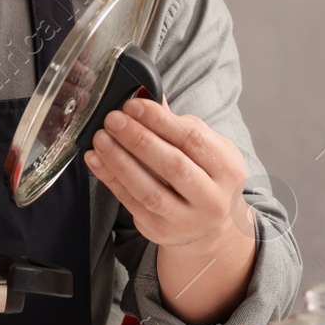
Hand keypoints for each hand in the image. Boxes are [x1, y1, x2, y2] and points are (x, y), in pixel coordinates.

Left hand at [83, 97, 248, 247]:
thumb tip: (145, 95)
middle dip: (139, 139)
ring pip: (149, 189)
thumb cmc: (205, 178)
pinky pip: (130, 202)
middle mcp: (212, 198)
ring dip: (120, 160)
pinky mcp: (159, 230)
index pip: (193, 139)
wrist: (210, 228)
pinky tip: (96, 159)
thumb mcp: (206, 149)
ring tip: (101, 138)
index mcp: (228, 169)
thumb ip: (177, 125)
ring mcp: (186, 219)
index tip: (133, 105)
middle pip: (173, 165)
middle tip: (114, 119)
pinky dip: (110, 178)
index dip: (160, 120)